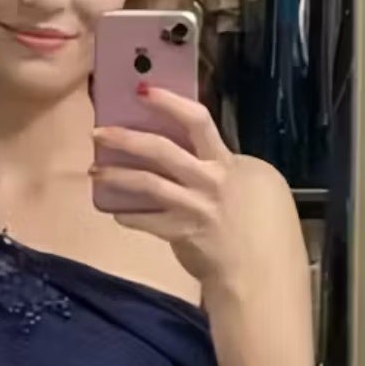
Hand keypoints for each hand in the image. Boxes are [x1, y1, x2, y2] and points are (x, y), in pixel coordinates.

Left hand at [91, 86, 290, 294]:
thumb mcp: (260, 186)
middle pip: (162, 148)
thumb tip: (201, 167)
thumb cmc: (269, 231)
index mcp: (231, 161)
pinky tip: (115, 211)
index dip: (169, 103)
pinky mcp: (180, 233)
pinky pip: (146, 220)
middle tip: (100, 131)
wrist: (262, 273)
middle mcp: (210, 178)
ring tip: (95, 170)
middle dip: (127, 137)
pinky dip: (129, 215)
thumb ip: (228, 172)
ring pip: (147, 182)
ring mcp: (193, 206)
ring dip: (117, 175)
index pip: (198, 121)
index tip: (145, 92)